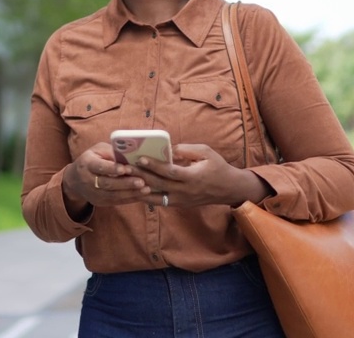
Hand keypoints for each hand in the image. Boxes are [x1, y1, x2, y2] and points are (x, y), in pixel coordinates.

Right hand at [62, 142, 147, 209]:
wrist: (75, 180)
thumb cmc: (92, 159)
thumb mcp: (98, 150)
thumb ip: (111, 152)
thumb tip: (130, 154)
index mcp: (87, 164)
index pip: (99, 167)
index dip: (112, 168)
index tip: (125, 168)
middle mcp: (88, 180)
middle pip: (107, 183)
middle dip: (125, 183)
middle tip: (141, 181)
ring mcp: (94, 194)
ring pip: (113, 195)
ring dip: (130, 193)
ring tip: (146, 189)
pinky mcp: (100, 202)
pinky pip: (116, 202)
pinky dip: (130, 199)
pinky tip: (142, 195)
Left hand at [133, 144, 269, 208]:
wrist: (228, 189)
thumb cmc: (217, 167)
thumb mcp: (206, 152)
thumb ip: (187, 149)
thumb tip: (168, 148)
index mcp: (192, 177)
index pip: (169, 172)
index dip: (154, 165)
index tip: (141, 158)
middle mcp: (185, 191)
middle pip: (158, 184)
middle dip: (140, 175)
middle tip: (125, 167)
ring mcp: (180, 200)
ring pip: (155, 197)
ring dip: (139, 188)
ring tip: (124, 180)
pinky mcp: (178, 205)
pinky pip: (159, 201)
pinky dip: (146, 196)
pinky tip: (134, 189)